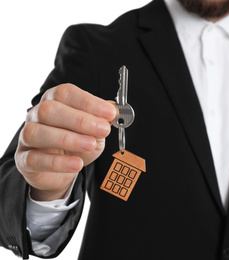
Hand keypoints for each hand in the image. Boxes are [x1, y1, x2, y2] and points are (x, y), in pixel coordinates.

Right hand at [14, 84, 116, 200]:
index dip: (88, 102)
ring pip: (37, 133)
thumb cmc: (78, 144)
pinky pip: (35, 159)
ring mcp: (27, 138)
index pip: (66, 93)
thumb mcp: (95, 131)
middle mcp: (37, 115)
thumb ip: (102, 120)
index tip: (110, 113)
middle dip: (80, 120)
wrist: (63, 170)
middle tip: (104, 130)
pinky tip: (76, 163)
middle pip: (50, 110)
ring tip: (90, 145)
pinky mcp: (24, 160)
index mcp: (54, 101)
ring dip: (68, 139)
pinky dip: (57, 162)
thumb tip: (114, 110)